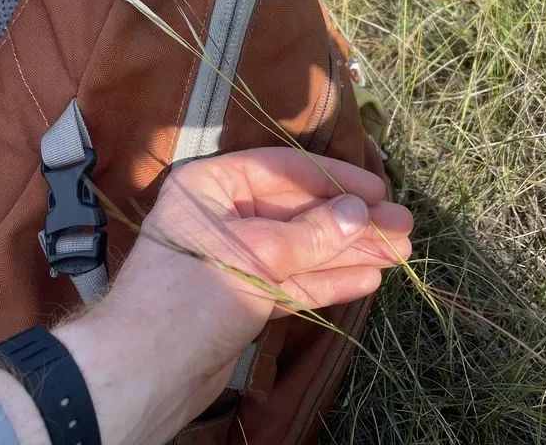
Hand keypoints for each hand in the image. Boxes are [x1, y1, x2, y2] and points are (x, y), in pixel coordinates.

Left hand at [0, 147, 413, 444]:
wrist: (143, 374)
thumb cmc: (190, 297)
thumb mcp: (255, 256)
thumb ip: (311, 235)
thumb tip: (359, 211)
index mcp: (212, 187)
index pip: (283, 171)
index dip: (334, 179)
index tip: (378, 189)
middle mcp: (223, 216)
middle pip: (299, 213)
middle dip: (350, 222)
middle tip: (403, 227)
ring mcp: (234, 260)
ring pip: (302, 250)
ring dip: (348, 252)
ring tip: (399, 252)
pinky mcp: (243, 300)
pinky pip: (293, 282)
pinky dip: (328, 281)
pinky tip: (367, 278)